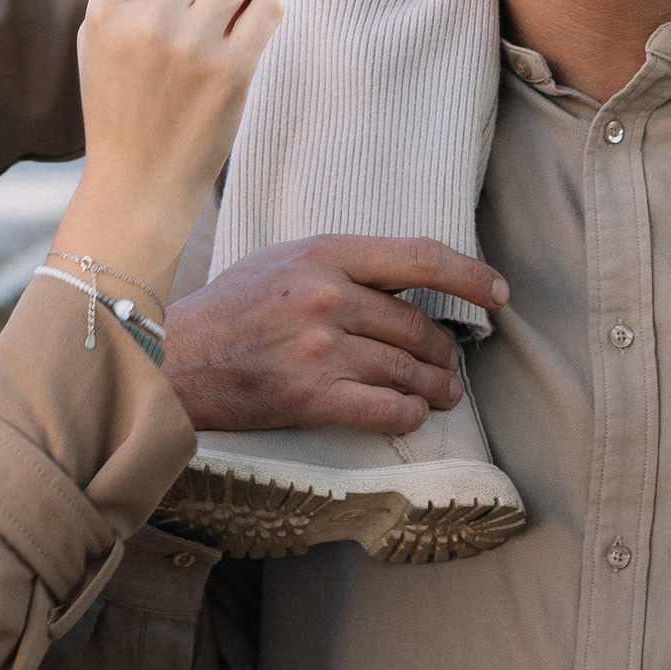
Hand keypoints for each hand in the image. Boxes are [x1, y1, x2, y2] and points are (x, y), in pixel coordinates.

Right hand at [62, 0, 279, 288]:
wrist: (139, 186)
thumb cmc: (120, 107)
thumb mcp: (98, 41)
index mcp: (105, 10)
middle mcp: (148, 23)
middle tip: (202, 9)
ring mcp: (193, 48)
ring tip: (227, 20)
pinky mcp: (233, 72)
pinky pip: (270, 6)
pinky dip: (264, 15)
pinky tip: (246, 37)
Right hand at [164, 233, 507, 436]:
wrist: (173, 361)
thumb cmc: (228, 310)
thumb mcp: (282, 261)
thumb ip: (340, 265)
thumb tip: (402, 280)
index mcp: (323, 253)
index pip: (419, 256)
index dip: (469, 275)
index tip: (497, 292)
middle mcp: (326, 296)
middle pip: (418, 325)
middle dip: (445, 351)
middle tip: (451, 367)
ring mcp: (319, 348)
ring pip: (407, 370)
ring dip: (435, 388)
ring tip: (443, 395)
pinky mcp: (310, 397)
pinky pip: (384, 410)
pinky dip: (407, 416)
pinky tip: (411, 416)